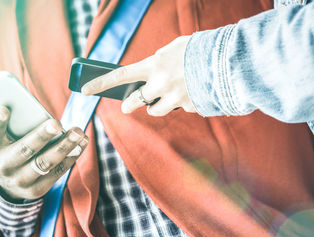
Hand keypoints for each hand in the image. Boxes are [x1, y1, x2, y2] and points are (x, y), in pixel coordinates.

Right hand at [0, 88, 87, 199]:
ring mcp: (21, 180)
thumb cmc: (5, 147)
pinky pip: (57, 172)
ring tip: (79, 131)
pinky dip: (71, 157)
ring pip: (45, 163)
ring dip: (64, 147)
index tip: (4, 107)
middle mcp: (4, 166)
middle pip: (25, 150)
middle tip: (57, 123)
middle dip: (41, 136)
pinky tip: (81, 144)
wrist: (8, 184)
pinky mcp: (37, 190)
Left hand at [81, 36, 195, 115]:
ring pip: (155, 111)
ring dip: (157, 106)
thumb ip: (160, 60)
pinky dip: (184, 102)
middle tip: (127, 105)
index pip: (120, 76)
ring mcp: (175, 98)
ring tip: (167, 96)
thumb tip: (152, 75)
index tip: (84, 90)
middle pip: (135, 102)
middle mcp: (160, 84)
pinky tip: (194, 90)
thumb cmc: (200, 49)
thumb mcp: (175, 48)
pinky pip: (181, 108)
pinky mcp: (189, 107)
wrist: (230, 60)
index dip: (100, 83)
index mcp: (154, 65)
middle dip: (130, 104)